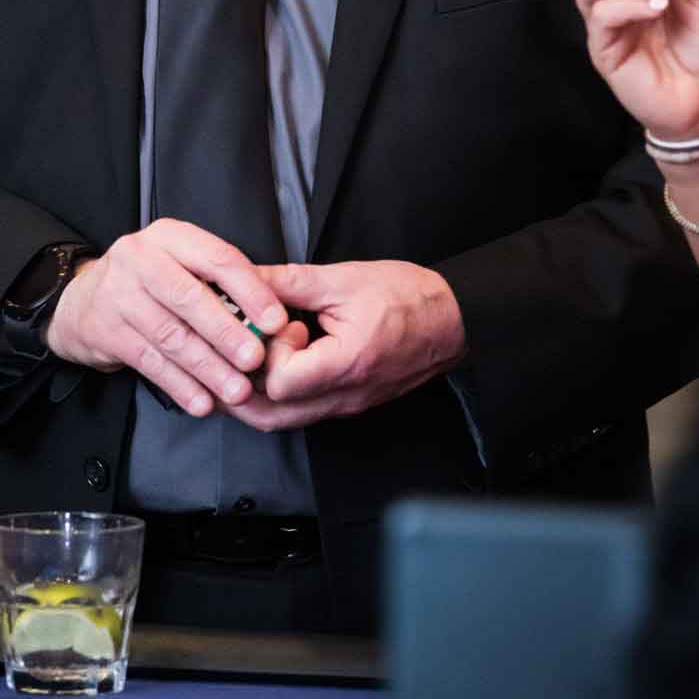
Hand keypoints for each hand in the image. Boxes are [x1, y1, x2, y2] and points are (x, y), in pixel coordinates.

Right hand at [45, 220, 288, 416]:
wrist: (80, 301)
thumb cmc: (148, 283)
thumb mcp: (179, 264)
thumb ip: (218, 284)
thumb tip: (271, 320)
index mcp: (169, 236)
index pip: (216, 257)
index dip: (250, 290)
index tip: (276, 321)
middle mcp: (140, 258)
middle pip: (189, 297)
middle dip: (226, 332)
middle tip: (255, 359)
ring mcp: (118, 294)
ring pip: (170, 335)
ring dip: (208, 367)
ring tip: (237, 390)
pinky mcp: (105, 330)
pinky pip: (149, 361)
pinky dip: (179, 385)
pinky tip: (202, 402)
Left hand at [220, 260, 465, 431]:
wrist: (452, 320)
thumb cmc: (408, 297)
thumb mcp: (344, 278)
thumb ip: (290, 281)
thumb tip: (246, 277)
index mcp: (347, 363)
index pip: (282, 382)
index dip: (269, 351)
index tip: (281, 324)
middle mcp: (345, 396)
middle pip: (270, 416)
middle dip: (246, 382)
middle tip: (250, 347)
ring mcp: (346, 407)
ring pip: (283, 421)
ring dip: (260, 390)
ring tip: (265, 351)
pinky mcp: (347, 405)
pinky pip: (302, 412)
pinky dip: (282, 393)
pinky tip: (285, 359)